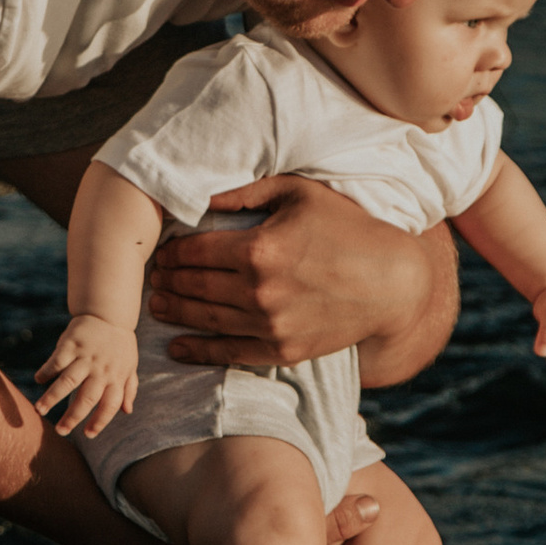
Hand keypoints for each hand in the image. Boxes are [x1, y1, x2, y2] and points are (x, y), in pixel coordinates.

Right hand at [36, 312, 137, 438]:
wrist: (109, 313)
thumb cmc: (119, 344)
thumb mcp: (130, 366)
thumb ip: (129, 388)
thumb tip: (127, 411)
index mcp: (116, 377)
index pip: (109, 405)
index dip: (100, 421)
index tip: (88, 435)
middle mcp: (101, 370)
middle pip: (86, 398)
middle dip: (73, 417)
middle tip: (60, 431)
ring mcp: (85, 357)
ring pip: (68, 381)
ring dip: (52, 397)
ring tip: (39, 410)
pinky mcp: (71, 344)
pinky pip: (57, 360)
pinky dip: (47, 371)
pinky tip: (38, 380)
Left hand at [147, 176, 432, 371]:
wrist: (392, 283)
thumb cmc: (348, 229)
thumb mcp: (299, 194)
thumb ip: (247, 191)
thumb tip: (201, 195)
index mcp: (259, 248)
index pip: (195, 252)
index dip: (171, 252)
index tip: (162, 251)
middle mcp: (259, 291)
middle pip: (193, 286)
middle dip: (167, 281)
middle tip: (153, 277)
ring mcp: (270, 325)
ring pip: (204, 319)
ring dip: (174, 312)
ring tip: (158, 304)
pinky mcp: (282, 351)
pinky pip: (228, 353)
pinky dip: (198, 351)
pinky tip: (178, 347)